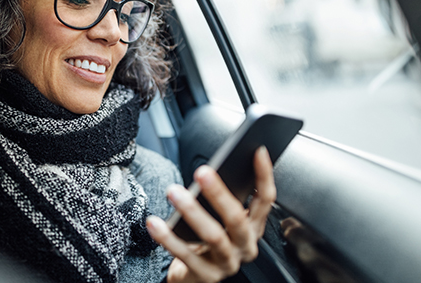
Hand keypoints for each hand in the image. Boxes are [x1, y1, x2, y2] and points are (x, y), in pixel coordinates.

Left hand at [147, 146, 275, 282]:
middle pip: (236, 218)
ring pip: (213, 236)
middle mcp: (244, 246)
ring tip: (174, 192)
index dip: (264, 176)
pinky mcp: (206, 275)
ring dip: (192, 211)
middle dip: (219, 193)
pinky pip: (185, 255)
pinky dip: (168, 238)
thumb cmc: (207, 241)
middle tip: (202, 172)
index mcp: (253, 228)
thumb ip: (223, 200)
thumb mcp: (222, 220)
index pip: (265, 200)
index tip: (257, 150)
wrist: (195, 276)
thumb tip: (211, 170)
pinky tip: (155, 223)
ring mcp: (227, 263)